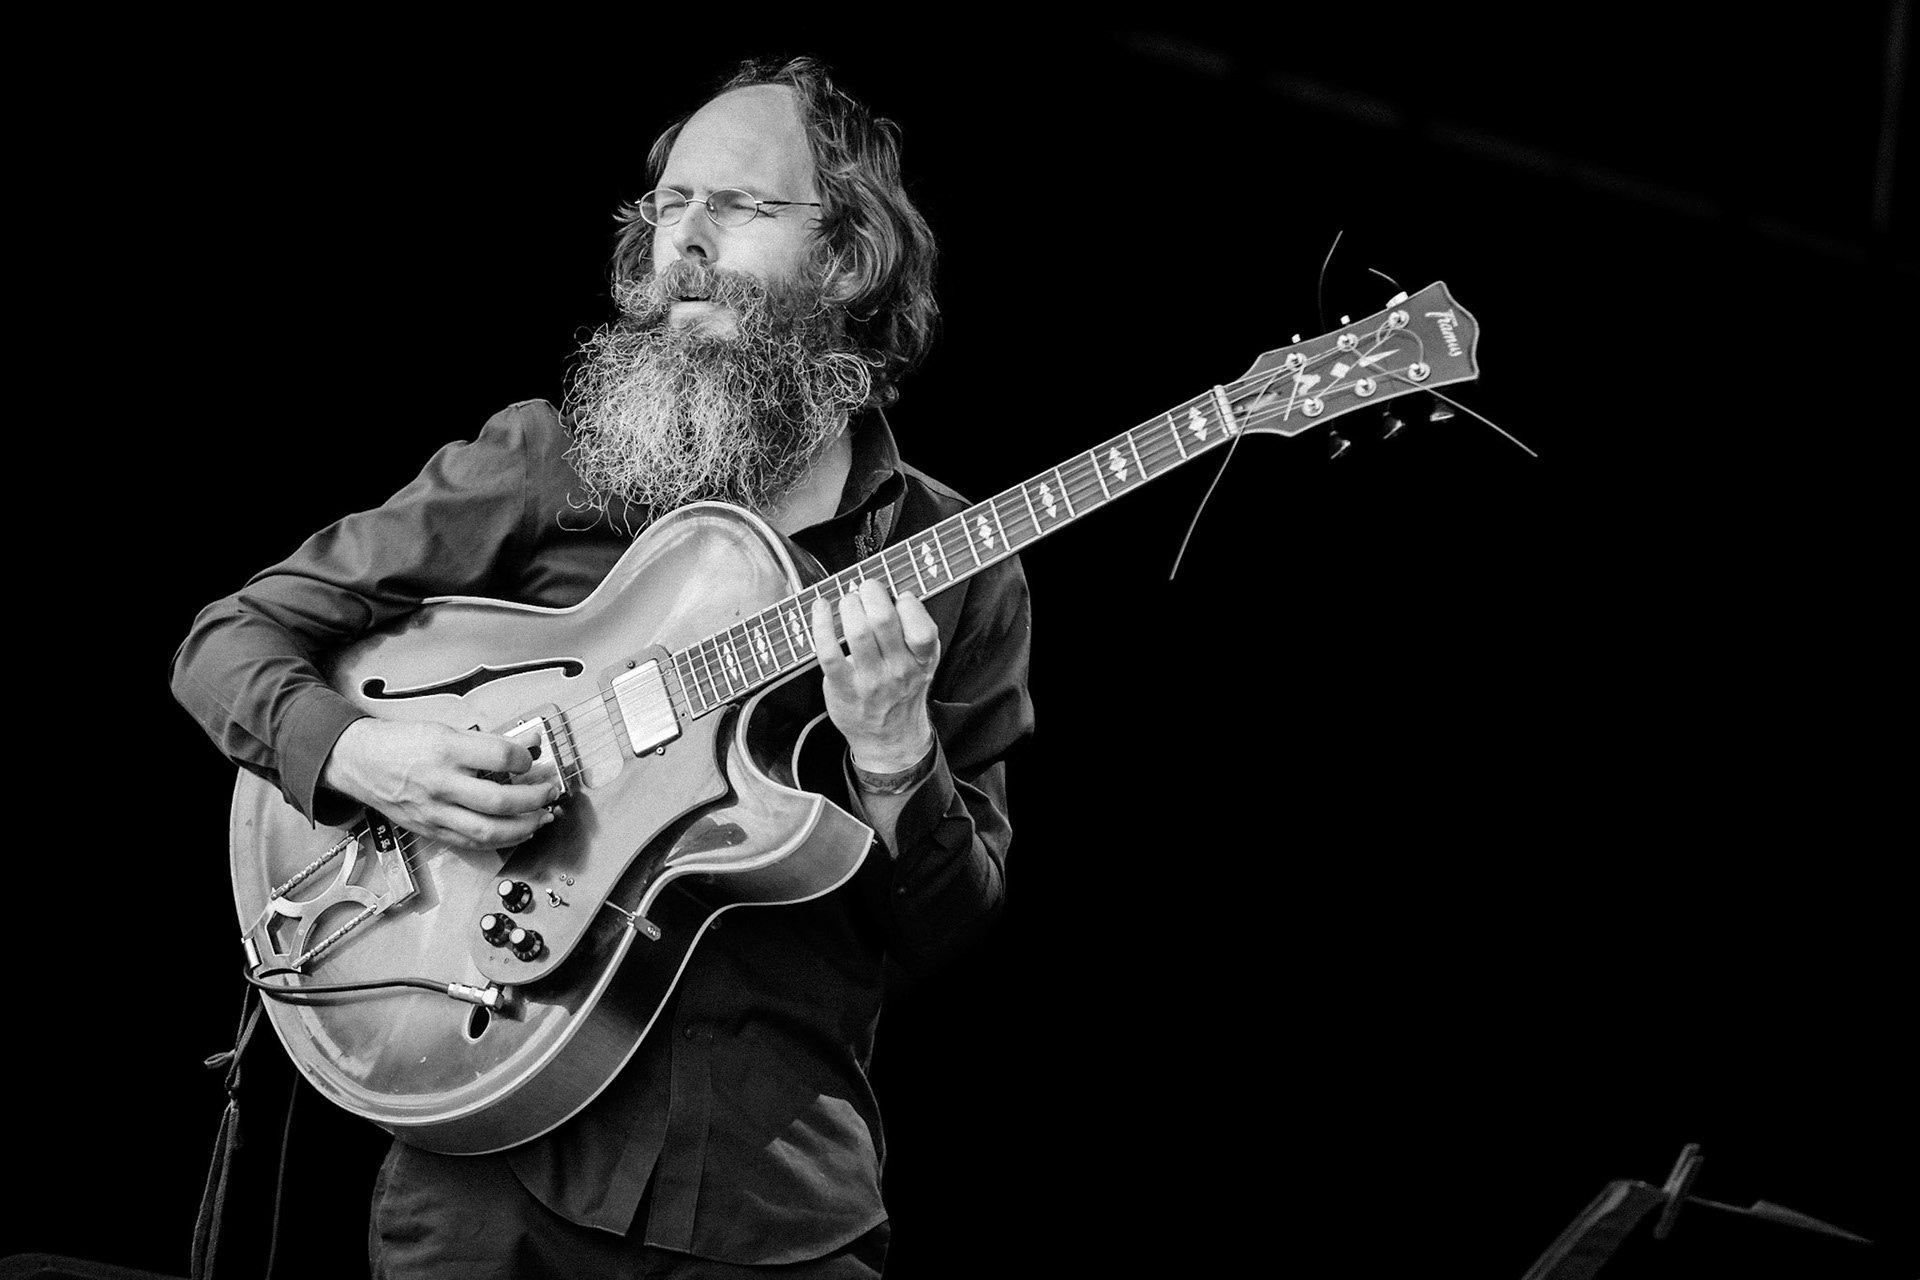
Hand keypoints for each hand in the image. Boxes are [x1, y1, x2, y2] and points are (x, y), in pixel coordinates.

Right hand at [320, 718, 560, 852]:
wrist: (359, 762)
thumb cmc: (402, 742)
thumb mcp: (443, 729)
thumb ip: (483, 743)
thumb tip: (526, 749)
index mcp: (445, 750)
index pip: (501, 757)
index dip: (526, 759)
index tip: (533, 759)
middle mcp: (441, 783)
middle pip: (500, 801)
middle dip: (535, 799)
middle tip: (551, 791)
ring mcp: (435, 812)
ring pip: (489, 830)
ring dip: (525, 826)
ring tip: (543, 816)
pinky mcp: (431, 830)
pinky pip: (472, 843)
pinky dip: (502, 840)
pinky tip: (518, 832)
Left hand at [811, 579, 939, 770]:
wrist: (888, 736)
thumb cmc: (902, 689)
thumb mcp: (923, 662)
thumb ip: (917, 630)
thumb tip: (892, 591)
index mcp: (922, 660)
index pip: (920, 626)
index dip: (906, 602)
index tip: (897, 597)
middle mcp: (899, 670)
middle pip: (883, 620)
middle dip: (871, 592)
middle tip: (866, 588)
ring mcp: (870, 680)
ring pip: (857, 631)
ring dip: (849, 605)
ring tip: (848, 601)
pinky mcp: (843, 686)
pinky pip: (828, 651)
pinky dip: (821, 624)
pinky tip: (821, 607)